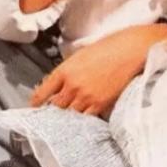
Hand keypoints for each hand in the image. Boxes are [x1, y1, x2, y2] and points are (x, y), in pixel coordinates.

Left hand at [30, 23, 166, 114]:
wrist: (132, 50)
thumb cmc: (110, 47)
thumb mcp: (81, 55)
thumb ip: (69, 71)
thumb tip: (61, 84)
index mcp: (65, 70)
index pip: (43, 91)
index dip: (37, 101)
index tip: (34, 106)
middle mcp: (72, 85)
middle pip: (55, 106)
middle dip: (53, 110)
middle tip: (52, 114)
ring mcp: (86, 96)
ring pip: (70, 114)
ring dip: (68, 116)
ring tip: (68, 118)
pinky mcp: (101, 104)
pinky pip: (87, 118)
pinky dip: (83, 119)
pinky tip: (83, 119)